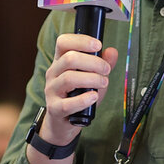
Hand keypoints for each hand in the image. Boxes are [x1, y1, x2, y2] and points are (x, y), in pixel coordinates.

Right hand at [28, 34, 117, 163]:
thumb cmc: (77, 97)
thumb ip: (103, 65)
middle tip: (106, 70)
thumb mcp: (92, 78)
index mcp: (60, 62)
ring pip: (68, 78)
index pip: (63, 42)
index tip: (98, 45)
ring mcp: (52, 91)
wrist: (63, 123)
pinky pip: (67, 103)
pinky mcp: (54, 108)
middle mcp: (53, 73)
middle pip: (69, 59)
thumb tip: (112, 52)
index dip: (81, 40)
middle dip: (93, 63)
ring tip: (103, 83)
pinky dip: (83, 99)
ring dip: (91, 79)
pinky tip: (93, 97)